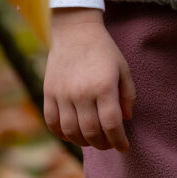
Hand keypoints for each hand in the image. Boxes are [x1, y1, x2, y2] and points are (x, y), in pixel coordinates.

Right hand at [43, 8, 135, 151]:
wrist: (75, 31)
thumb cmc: (104, 50)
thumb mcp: (123, 69)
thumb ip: (127, 95)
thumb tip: (125, 119)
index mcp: (104, 87)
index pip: (111, 124)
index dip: (119, 140)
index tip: (124, 147)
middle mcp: (82, 93)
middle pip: (91, 132)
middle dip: (103, 144)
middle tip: (110, 144)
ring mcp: (62, 94)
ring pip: (71, 131)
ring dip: (83, 142)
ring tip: (93, 140)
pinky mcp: (49, 92)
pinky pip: (52, 122)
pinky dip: (62, 133)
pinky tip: (73, 133)